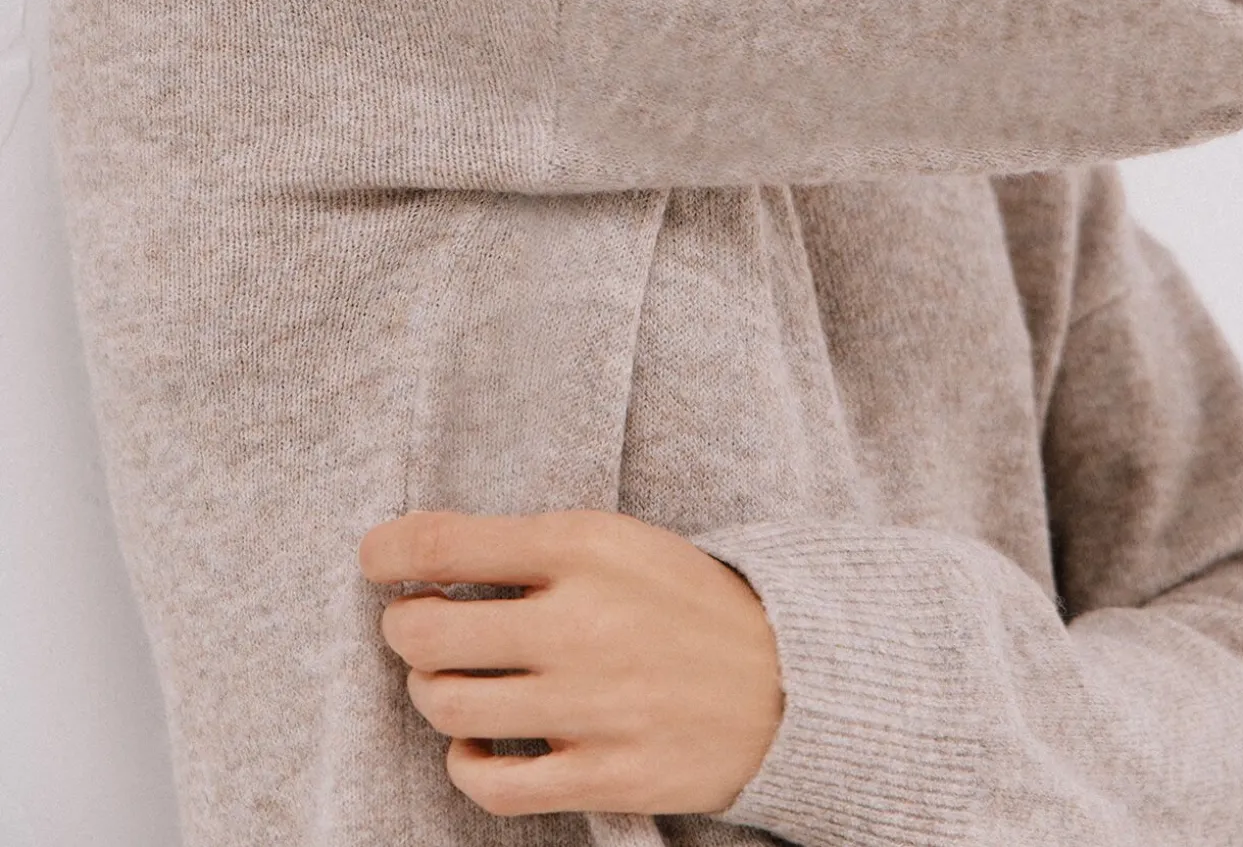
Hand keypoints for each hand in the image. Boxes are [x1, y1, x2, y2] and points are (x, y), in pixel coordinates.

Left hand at [358, 506, 783, 817]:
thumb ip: (525, 545)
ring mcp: (591, 705)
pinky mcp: (604, 775)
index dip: (388, 552)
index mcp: (582, 547)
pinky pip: (490, 784)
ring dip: (432, 690)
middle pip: (427, 632)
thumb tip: (414, 551)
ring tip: (454, 677)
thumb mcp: (613, 540)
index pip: (445, 545)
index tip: (375, 558)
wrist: (785, 678)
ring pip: (447, 706)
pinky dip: (465, 764)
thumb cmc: (680, 601)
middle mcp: (580, 623)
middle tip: (415, 624)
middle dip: (403, 627)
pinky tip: (477, 744)